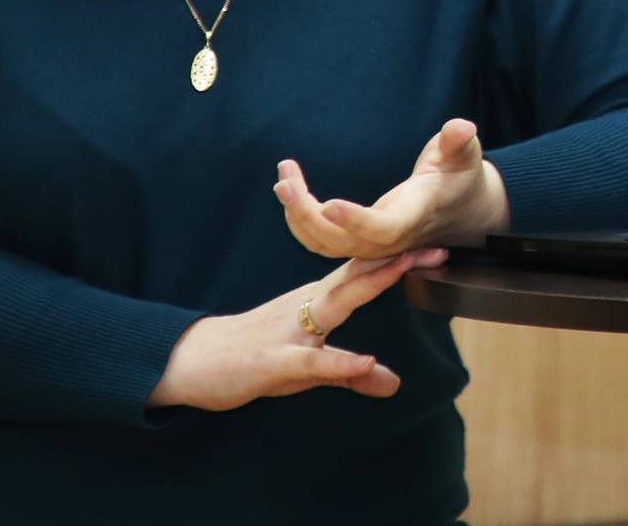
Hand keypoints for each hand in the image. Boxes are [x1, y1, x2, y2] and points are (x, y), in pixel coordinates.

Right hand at [147, 248, 448, 412]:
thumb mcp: (306, 369)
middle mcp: (305, 307)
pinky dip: (339, 361)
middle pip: (357, 278)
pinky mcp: (273, 362)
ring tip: (404, 270)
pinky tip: (366, 361)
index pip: (362, 276)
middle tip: (436, 245)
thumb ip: (348, 372)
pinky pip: (311, 362)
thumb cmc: (250, 357)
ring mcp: (289, 332)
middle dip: (396, 261)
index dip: (399, 261)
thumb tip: (392, 381)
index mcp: (315, 302)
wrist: (190, 362)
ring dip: (370, 285)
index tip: (437, 247)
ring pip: (336, 305)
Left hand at [274, 118, 508, 260]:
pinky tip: (289, 188)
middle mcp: (390, 238)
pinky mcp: (360, 239)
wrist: (459, 208)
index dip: (356, 221)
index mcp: (414, 216)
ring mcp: (373, 244)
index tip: (327, 202)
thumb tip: (461, 128)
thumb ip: (459, 142)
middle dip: (308, 216)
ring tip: (283, 179)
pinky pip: (322, 241)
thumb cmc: (460, 176)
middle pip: (342, 244)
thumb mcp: (465, 155)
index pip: (383, 228)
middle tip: (285, 181)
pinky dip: (300, 219)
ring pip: (326, 245)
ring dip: (297, 216)